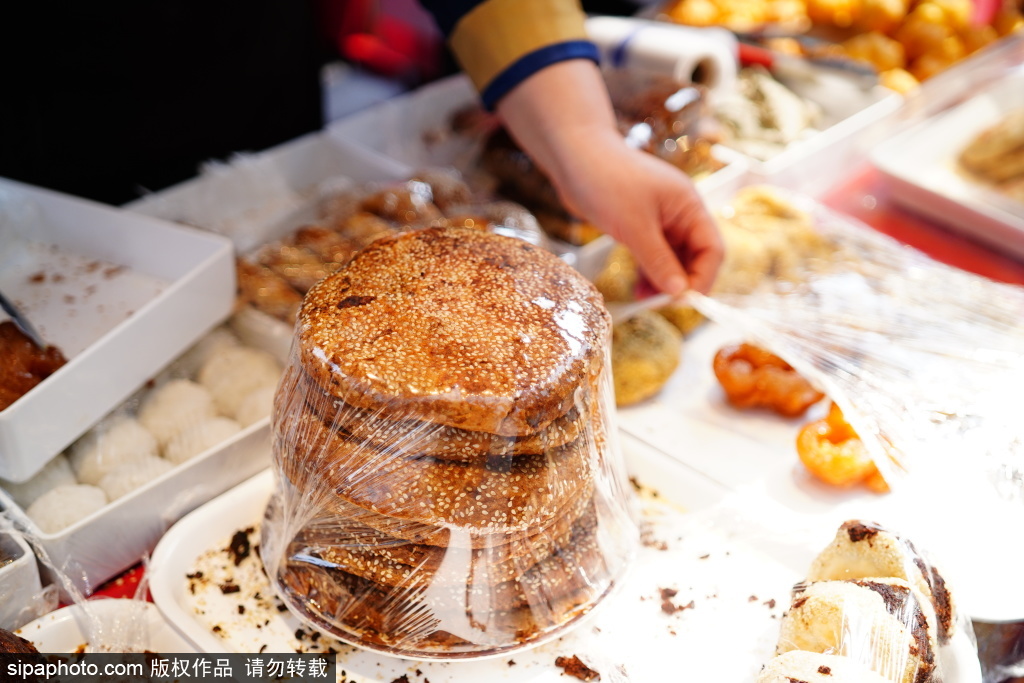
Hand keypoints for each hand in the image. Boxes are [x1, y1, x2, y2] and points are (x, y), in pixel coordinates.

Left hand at [551, 126, 722, 294]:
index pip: (711, 249)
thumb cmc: (606, 182)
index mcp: (689, 206)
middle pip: (695, 256)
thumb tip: (678, 292)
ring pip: (673, 258)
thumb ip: (658, 261)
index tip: (681, 301)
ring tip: (644, 301)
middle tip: (659, 305)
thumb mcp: (635, 227)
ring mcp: (660, 219)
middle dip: (680, 282)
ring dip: (663, 281)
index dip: (701, 278)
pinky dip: (648, 272)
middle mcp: (680, 213)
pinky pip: (654, 254)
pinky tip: (638, 289)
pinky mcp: (640, 224)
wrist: (573, 156)